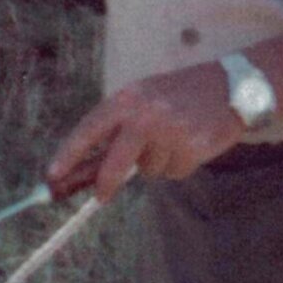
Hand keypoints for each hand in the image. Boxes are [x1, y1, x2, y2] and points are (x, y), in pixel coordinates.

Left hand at [47, 65, 243, 201]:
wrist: (231, 85)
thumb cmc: (177, 96)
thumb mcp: (143, 100)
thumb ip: (115, 130)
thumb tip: (81, 170)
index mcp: (128, 99)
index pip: (89, 129)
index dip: (68, 154)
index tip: (52, 175)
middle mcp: (146, 115)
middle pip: (114, 163)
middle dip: (105, 184)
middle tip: (100, 197)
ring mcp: (169, 133)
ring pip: (148, 170)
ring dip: (157, 163)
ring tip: (174, 139)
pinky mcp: (191, 149)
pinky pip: (172, 173)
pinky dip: (179, 165)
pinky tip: (190, 144)